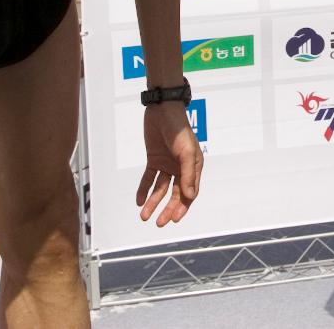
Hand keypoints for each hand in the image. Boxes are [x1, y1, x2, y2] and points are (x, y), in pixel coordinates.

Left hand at [136, 102, 203, 225]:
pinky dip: (144, 188)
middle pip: (175, 194)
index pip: (189, 192)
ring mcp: (167, 164)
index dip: (182, 207)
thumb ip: (188, 174)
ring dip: (153, 202)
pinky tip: (139, 200)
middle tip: (159, 222)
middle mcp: (181, 167)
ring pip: (161, 188)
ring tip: (144, 216)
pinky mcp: (155, 159)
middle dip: (167, 209)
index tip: (173, 219)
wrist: (162, 110)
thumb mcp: (185, 151)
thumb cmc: (178, 129)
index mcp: (194, 166)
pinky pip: (149, 177)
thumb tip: (189, 196)